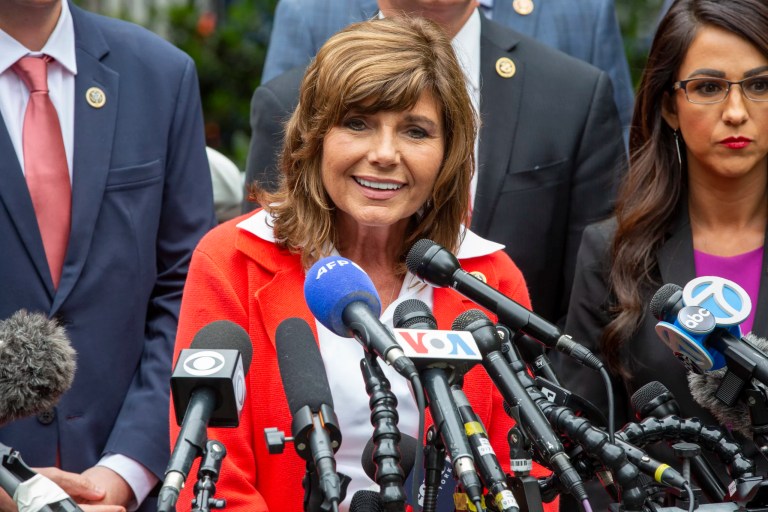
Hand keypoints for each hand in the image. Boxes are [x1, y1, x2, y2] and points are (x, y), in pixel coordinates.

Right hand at [0, 466, 125, 511]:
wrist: (3, 492)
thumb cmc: (25, 482)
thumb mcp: (52, 476)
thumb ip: (77, 484)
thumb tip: (99, 492)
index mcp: (52, 507)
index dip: (104, 511)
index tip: (121, 508)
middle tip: (119, 510)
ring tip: (106, 509)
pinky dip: (77, 510)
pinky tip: (87, 507)